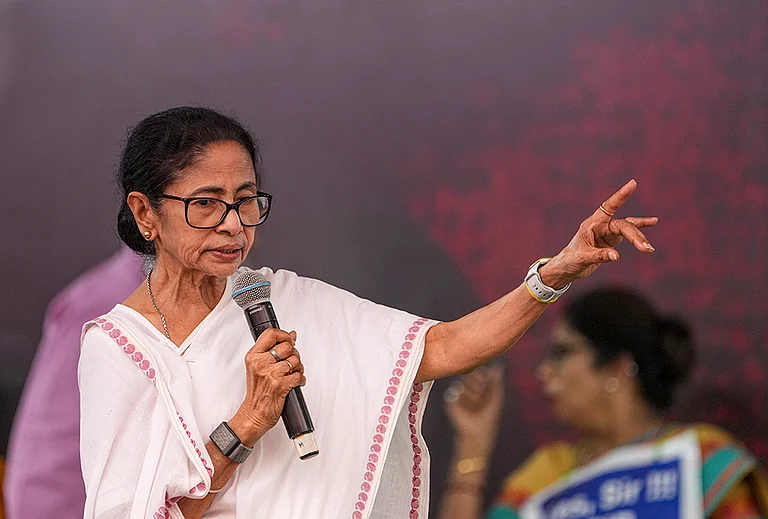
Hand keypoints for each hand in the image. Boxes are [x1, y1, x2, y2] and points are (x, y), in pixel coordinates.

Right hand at [229, 329, 305, 445]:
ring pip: (295, 361)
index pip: (271, 334)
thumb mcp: (259, 367)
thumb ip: (274, 350)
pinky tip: (295, 382)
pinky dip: (301, 379)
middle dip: (294, 354)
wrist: (254, 414)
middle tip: (291, 363)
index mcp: (253, 356)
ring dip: (298, 368)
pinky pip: (298, 375)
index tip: (290, 340)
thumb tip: (292, 335)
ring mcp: (270, 374)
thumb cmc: (257, 392)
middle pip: (287, 347)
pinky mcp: (280, 385)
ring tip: (292, 374)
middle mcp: (260, 363)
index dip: (284, 335)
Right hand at [444, 365, 503, 455]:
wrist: (478, 432)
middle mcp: (467, 388)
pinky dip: (462, 399)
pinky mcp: (451, 401)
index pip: (477, 372)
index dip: (481, 374)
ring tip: (475, 403)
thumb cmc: (488, 417)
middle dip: (476, 383)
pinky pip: (455, 392)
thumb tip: (497, 367)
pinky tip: (467, 406)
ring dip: (472, 393)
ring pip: (463, 384)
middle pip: (469, 376)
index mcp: (478, 386)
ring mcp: (458, 395)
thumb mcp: (496, 397)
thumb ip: (496, 381)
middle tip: (481, 393)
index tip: (486, 378)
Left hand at [540, 179, 657, 287]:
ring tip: (649, 248)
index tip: (632, 184)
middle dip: (635, 236)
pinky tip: (652, 222)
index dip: (621, 195)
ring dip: (639, 237)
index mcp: (592, 224)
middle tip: (646, 248)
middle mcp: (601, 225)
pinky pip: (628, 234)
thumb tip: (617, 256)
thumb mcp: (583, 258)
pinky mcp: (612, 239)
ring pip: (628, 230)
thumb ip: (600, 256)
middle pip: (623, 226)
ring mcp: (608, 231)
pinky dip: (639, 232)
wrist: (568, 267)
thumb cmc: (571, 260)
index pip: (608, 207)